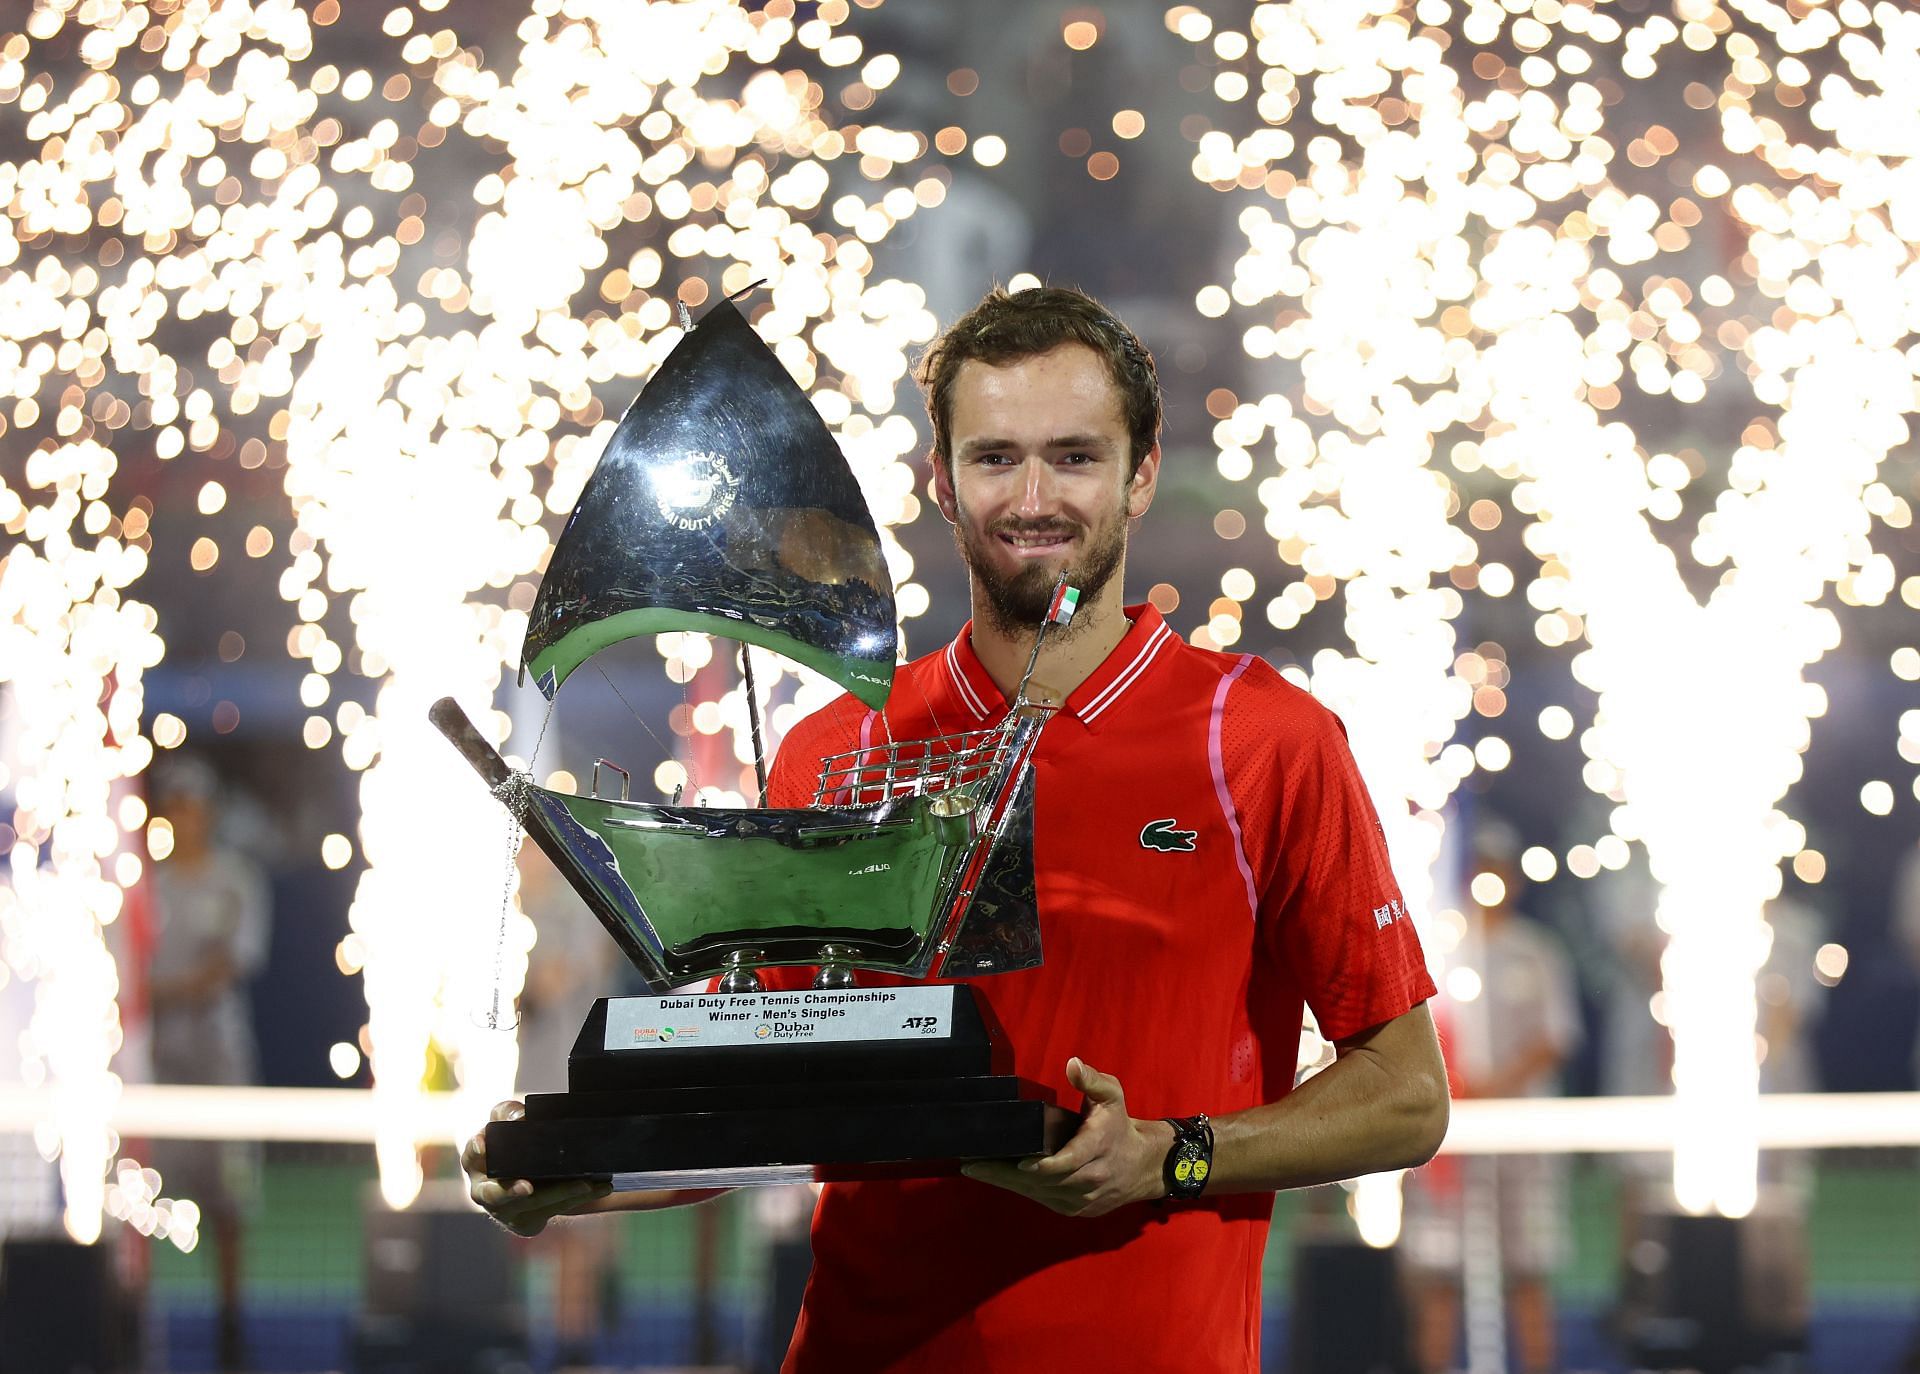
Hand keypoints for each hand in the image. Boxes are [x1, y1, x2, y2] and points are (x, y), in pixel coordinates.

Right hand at [461, 1099, 611, 1236]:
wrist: (532, 1172)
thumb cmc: (515, 1142)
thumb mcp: (510, 1122)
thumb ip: (509, 1114)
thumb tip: (519, 1118)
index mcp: (477, 1161)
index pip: (473, 1152)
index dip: (477, 1148)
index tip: (484, 1144)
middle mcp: (484, 1191)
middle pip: (495, 1194)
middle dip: (511, 1192)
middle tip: (527, 1188)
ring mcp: (504, 1211)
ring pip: (533, 1204)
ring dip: (562, 1193)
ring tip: (588, 1183)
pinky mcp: (526, 1222)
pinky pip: (552, 1211)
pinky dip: (577, 1198)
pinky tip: (599, 1188)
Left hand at [960, 1058, 1171, 1217]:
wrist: (1142, 1165)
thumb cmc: (1119, 1125)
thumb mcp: (1112, 1095)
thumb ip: (1092, 1079)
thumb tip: (1072, 1064)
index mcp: (1097, 1148)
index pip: (1068, 1162)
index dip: (1043, 1165)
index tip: (1018, 1161)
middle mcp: (1090, 1178)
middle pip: (1043, 1181)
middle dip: (1006, 1174)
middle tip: (972, 1164)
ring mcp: (1082, 1199)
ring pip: (1039, 1194)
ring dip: (1006, 1184)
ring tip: (976, 1170)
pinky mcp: (1076, 1210)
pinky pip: (1043, 1200)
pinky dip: (1021, 1190)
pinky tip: (997, 1179)